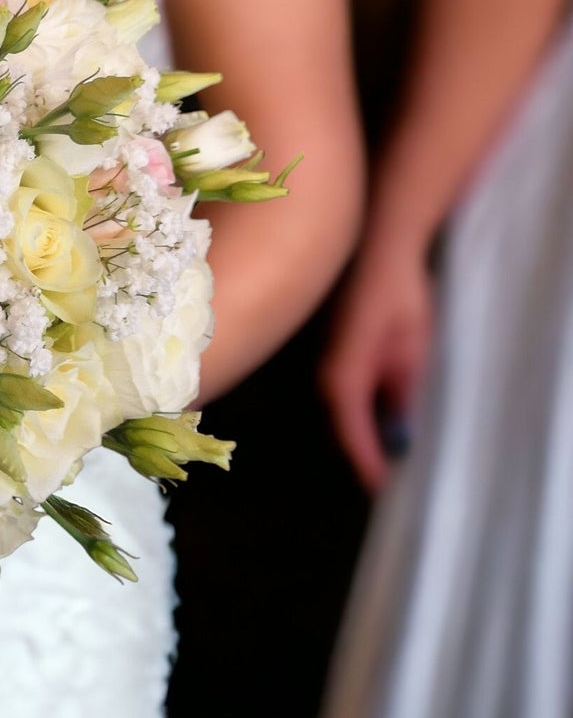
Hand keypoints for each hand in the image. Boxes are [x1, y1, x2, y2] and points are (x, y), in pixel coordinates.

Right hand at [320, 244, 435, 489]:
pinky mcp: (334, 349)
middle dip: (362, 453)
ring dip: (359, 433)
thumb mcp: (412, 350)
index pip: (352, 432)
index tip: (385, 491)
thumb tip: (398, 435)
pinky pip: (343, 392)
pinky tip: (380, 417)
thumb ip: (401, 394)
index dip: (367, 463)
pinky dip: (359, 411)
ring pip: (340, 410)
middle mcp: (326, 371)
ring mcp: (326, 359)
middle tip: (389, 480)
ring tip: (388, 456)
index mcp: (343, 374)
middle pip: (340, 425)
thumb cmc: (400, 295)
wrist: (381, 247)